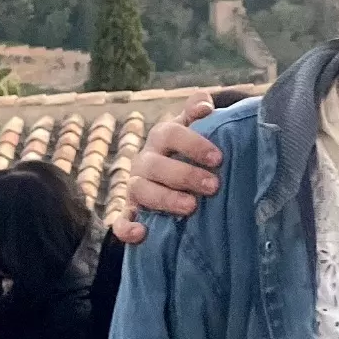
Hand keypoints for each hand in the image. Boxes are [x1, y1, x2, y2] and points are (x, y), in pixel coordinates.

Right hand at [112, 91, 224, 244]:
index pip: (171, 134)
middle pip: (156, 165)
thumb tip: (205, 105)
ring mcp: (135, 185)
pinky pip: (120, 220)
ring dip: (165, 199)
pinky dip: (126, 228)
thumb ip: (198, 108)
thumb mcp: (193, 125)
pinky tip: (142, 234)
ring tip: (191, 207)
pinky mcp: (129, 210)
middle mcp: (145, 159)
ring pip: (140, 190)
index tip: (218, 158)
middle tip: (213, 186)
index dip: (194, 145)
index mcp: (161, 136)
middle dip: (185, 175)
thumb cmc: (188, 145)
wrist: (172, 166)